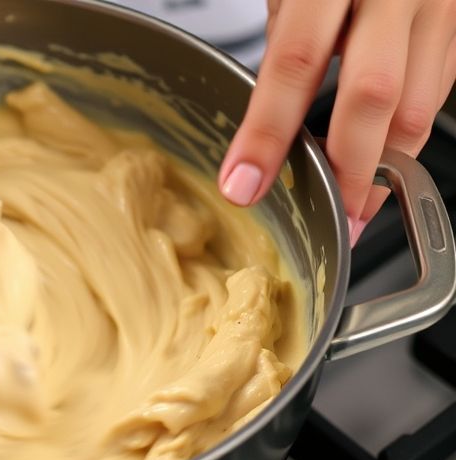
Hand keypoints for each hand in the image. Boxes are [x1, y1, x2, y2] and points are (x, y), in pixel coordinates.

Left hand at [219, 0, 455, 244]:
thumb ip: (290, 26)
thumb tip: (276, 103)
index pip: (295, 63)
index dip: (266, 132)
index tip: (242, 183)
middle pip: (373, 96)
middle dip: (346, 170)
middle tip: (325, 220)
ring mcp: (441, 0)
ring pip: (422, 102)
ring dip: (386, 165)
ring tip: (356, 207)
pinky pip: (441, 84)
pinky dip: (411, 131)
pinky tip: (387, 158)